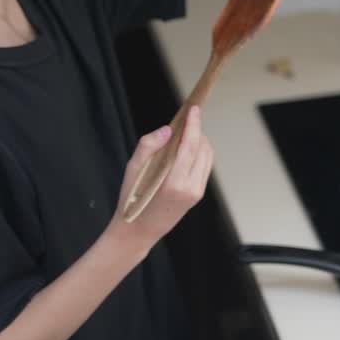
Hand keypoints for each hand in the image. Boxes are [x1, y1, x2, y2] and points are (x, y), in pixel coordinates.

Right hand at [111, 107, 213, 252]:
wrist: (138, 231)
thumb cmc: (132, 199)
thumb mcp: (133, 169)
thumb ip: (149, 145)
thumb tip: (168, 129)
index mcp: (174, 182)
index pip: (190, 145)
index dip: (193, 124)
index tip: (194, 109)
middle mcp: (190, 188)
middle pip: (202, 148)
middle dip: (197, 130)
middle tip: (187, 118)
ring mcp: (196, 192)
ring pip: (207, 157)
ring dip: (199, 141)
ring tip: (186, 132)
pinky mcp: (197, 195)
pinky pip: (204, 167)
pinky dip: (199, 153)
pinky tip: (187, 148)